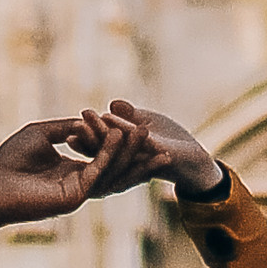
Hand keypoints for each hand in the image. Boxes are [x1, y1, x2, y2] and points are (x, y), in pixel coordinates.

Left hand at [0, 110, 161, 265]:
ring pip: (112, 171)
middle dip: (137, 153)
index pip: (104, 159)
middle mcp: (80, 184)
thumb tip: (85, 118)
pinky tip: (120, 136)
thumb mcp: (41, 133)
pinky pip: (99, 171)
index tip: (140, 130)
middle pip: (115, 168)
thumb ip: (67, 127)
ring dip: (130, 152)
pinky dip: (110, 153)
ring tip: (146, 133)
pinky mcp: (74, 195)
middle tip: (158, 138)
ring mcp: (79, 192)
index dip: (122, 146)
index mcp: (73, 172)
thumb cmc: (10, 160)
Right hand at [82, 99, 225, 200]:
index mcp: (124, 158)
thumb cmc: (170, 141)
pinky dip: (124, 129)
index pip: (98, 149)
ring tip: (88, 115)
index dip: (85, 139)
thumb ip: (129, 116)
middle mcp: (131, 163)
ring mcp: (146, 160)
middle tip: (72, 123)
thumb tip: (112, 104)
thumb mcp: (146, 123)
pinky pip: (140, 143)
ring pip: (118, 148)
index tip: (69, 126)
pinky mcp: (161, 155)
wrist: (196, 159)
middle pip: (103, 151)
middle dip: (87, 136)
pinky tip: (112, 118)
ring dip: (101, 132)